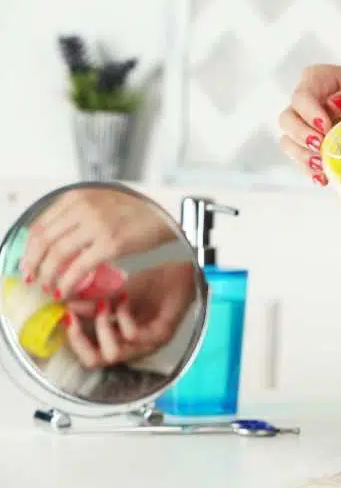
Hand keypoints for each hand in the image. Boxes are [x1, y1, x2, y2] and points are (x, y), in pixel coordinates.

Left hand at [21, 188, 176, 298]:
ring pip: (57, 255)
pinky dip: (67, 282)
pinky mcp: (111, 243)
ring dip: (49, 276)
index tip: (28, 264)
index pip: (40, 225)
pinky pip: (79, 267)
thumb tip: (52, 241)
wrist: (165, 216)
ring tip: (50, 287)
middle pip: (44, 240)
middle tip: (34, 279)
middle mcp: (83, 207)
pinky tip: (66, 290)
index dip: (29, 249)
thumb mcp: (99, 203)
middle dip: (34, 265)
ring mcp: (97, 225)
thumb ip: (76, 215)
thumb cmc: (135, 213)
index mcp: (77, 197)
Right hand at [63, 262, 195, 367]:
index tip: (64, 317)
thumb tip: (66, 308)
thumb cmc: (153, 287)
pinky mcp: (162, 333)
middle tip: (75, 316)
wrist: (181, 275)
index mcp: (123, 342)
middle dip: (80, 340)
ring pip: (114, 353)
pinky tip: (123, 299)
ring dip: (102, 326)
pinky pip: (133, 336)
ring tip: (104, 304)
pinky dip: (123, 317)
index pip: (91, 358)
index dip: (73, 342)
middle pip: (98, 361)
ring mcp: (150, 344)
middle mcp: (135, 348)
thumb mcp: (116, 296)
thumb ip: (94, 306)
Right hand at [278, 64, 340, 184]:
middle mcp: (306, 102)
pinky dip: (309, 170)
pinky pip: (301, 159)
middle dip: (301, 136)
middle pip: (287, 119)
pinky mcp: (311, 145)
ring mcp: (305, 125)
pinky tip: (323, 178)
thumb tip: (336, 104)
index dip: (309, 113)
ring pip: (289, 141)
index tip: (325, 127)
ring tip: (321, 166)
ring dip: (302, 156)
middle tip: (320, 147)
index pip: (302, 96)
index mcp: (317, 80)